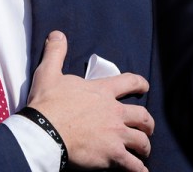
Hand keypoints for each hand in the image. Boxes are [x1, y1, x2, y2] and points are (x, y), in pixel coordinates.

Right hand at [26, 31, 153, 170]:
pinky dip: (139, 170)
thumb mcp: (49, 72)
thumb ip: (56, 52)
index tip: (145, 87)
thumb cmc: (47, 103)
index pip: (129, 83)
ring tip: (143, 151)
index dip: (140, 84)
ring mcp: (115, 134)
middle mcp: (114, 112)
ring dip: (144, 146)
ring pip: (142, 141)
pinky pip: (134, 165)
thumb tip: (57, 34)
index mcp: (102, 92)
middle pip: (143, 116)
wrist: (45, 131)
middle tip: (146, 127)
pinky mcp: (112, 155)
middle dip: (147, 123)